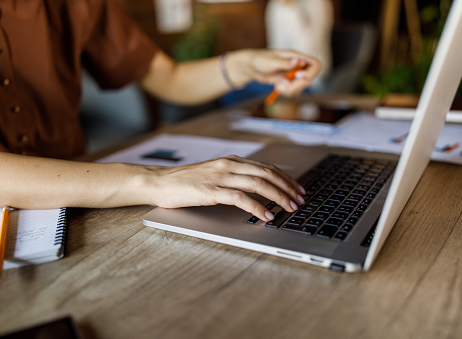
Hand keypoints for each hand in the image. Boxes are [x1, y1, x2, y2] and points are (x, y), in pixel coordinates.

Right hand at [148, 155, 305, 221]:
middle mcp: (229, 165)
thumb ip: (234, 176)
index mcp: (232, 160)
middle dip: (288, 187)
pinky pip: (241, 198)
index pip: (266, 167)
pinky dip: (258, 207)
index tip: (298, 189)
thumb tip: (257, 188)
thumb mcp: (214, 174)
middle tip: (301, 200)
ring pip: (259, 183)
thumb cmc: (186, 182)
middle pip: (267, 173)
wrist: (161, 182)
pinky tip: (267, 215)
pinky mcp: (212, 190)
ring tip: (290, 208)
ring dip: (278, 196)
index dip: (286, 178)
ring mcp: (220, 177)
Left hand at [229, 49, 321, 96]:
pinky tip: (277, 87)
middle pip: (310, 79)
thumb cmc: (260, 60)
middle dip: (297, 85)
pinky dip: (287, 92)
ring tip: (278, 86)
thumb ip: (285, 63)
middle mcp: (298, 66)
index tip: (297, 76)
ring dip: (291, 90)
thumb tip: (298, 61)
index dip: (311, 73)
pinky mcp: (289, 82)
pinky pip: (294, 91)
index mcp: (296, 57)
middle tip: (283, 84)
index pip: (316, 64)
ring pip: (302, 87)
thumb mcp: (271, 61)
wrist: (251, 67)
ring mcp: (294, 75)